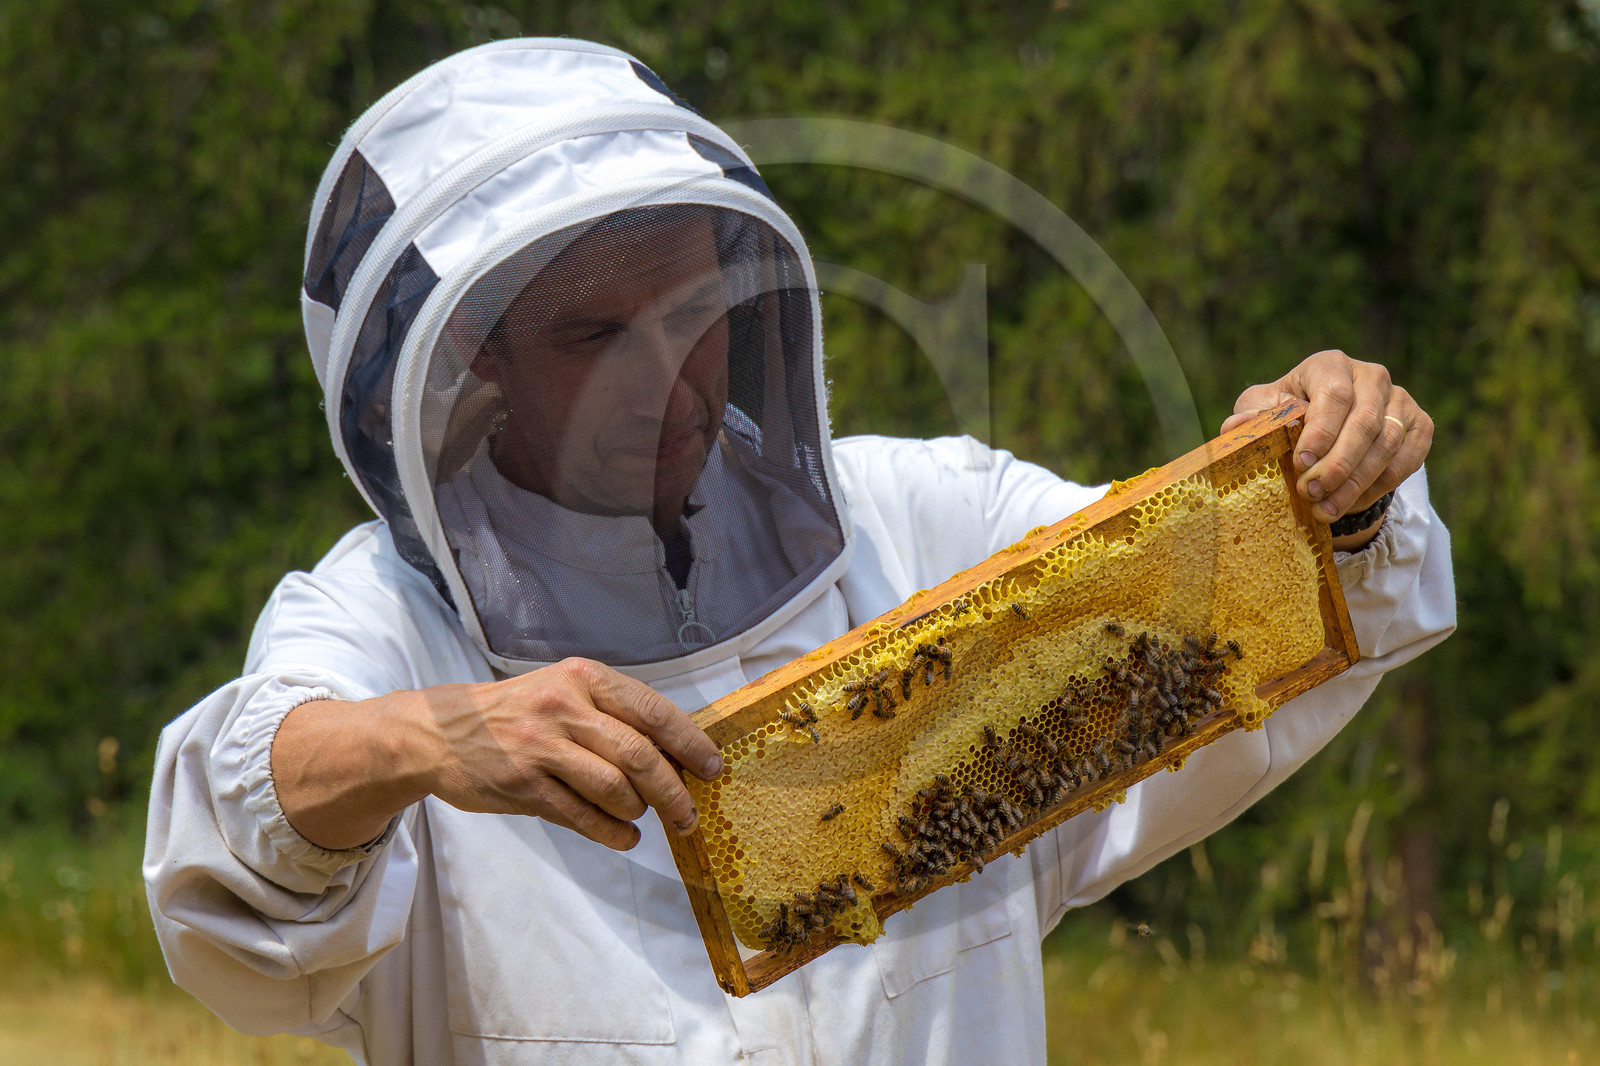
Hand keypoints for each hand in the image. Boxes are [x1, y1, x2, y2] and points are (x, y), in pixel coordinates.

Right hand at [273, 657, 722, 852]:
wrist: (436, 731)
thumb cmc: (513, 712)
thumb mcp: (562, 691)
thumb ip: (611, 715)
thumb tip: (675, 751)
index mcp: (583, 679)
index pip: (653, 711)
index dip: (690, 743)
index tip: (711, 767)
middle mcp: (564, 708)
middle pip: (640, 756)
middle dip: (673, 791)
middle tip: (688, 814)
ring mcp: (541, 747)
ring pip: (614, 789)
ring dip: (639, 812)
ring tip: (645, 820)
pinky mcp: (522, 785)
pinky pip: (581, 816)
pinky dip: (610, 832)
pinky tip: (623, 837)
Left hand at [1220, 350, 1433, 545]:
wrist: (1324, 427)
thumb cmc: (1285, 415)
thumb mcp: (1261, 412)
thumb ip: (1250, 418)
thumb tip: (1236, 426)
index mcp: (1329, 365)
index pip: (1333, 394)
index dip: (1320, 431)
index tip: (1301, 464)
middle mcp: (1370, 376)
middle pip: (1364, 422)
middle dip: (1337, 464)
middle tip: (1312, 493)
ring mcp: (1399, 399)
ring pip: (1387, 444)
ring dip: (1356, 482)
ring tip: (1326, 509)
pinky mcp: (1419, 424)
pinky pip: (1407, 458)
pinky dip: (1380, 486)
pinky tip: (1351, 503)